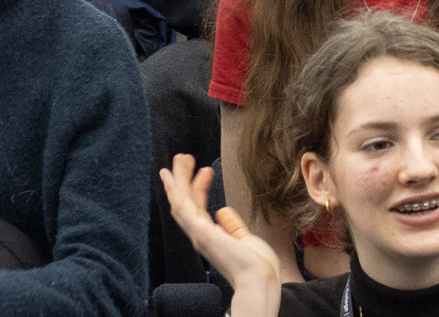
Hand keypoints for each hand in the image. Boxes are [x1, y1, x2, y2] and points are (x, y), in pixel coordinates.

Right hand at [159, 154, 282, 316]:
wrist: (259, 280)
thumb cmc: (257, 267)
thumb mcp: (245, 239)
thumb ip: (233, 226)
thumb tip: (223, 211)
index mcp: (210, 237)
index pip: (196, 209)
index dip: (195, 188)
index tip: (200, 170)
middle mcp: (200, 235)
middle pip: (182, 204)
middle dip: (179, 181)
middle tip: (180, 159)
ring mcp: (199, 234)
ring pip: (180, 202)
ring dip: (178, 179)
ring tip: (182, 158)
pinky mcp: (201, 232)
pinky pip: (184, 206)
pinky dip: (181, 188)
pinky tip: (186, 172)